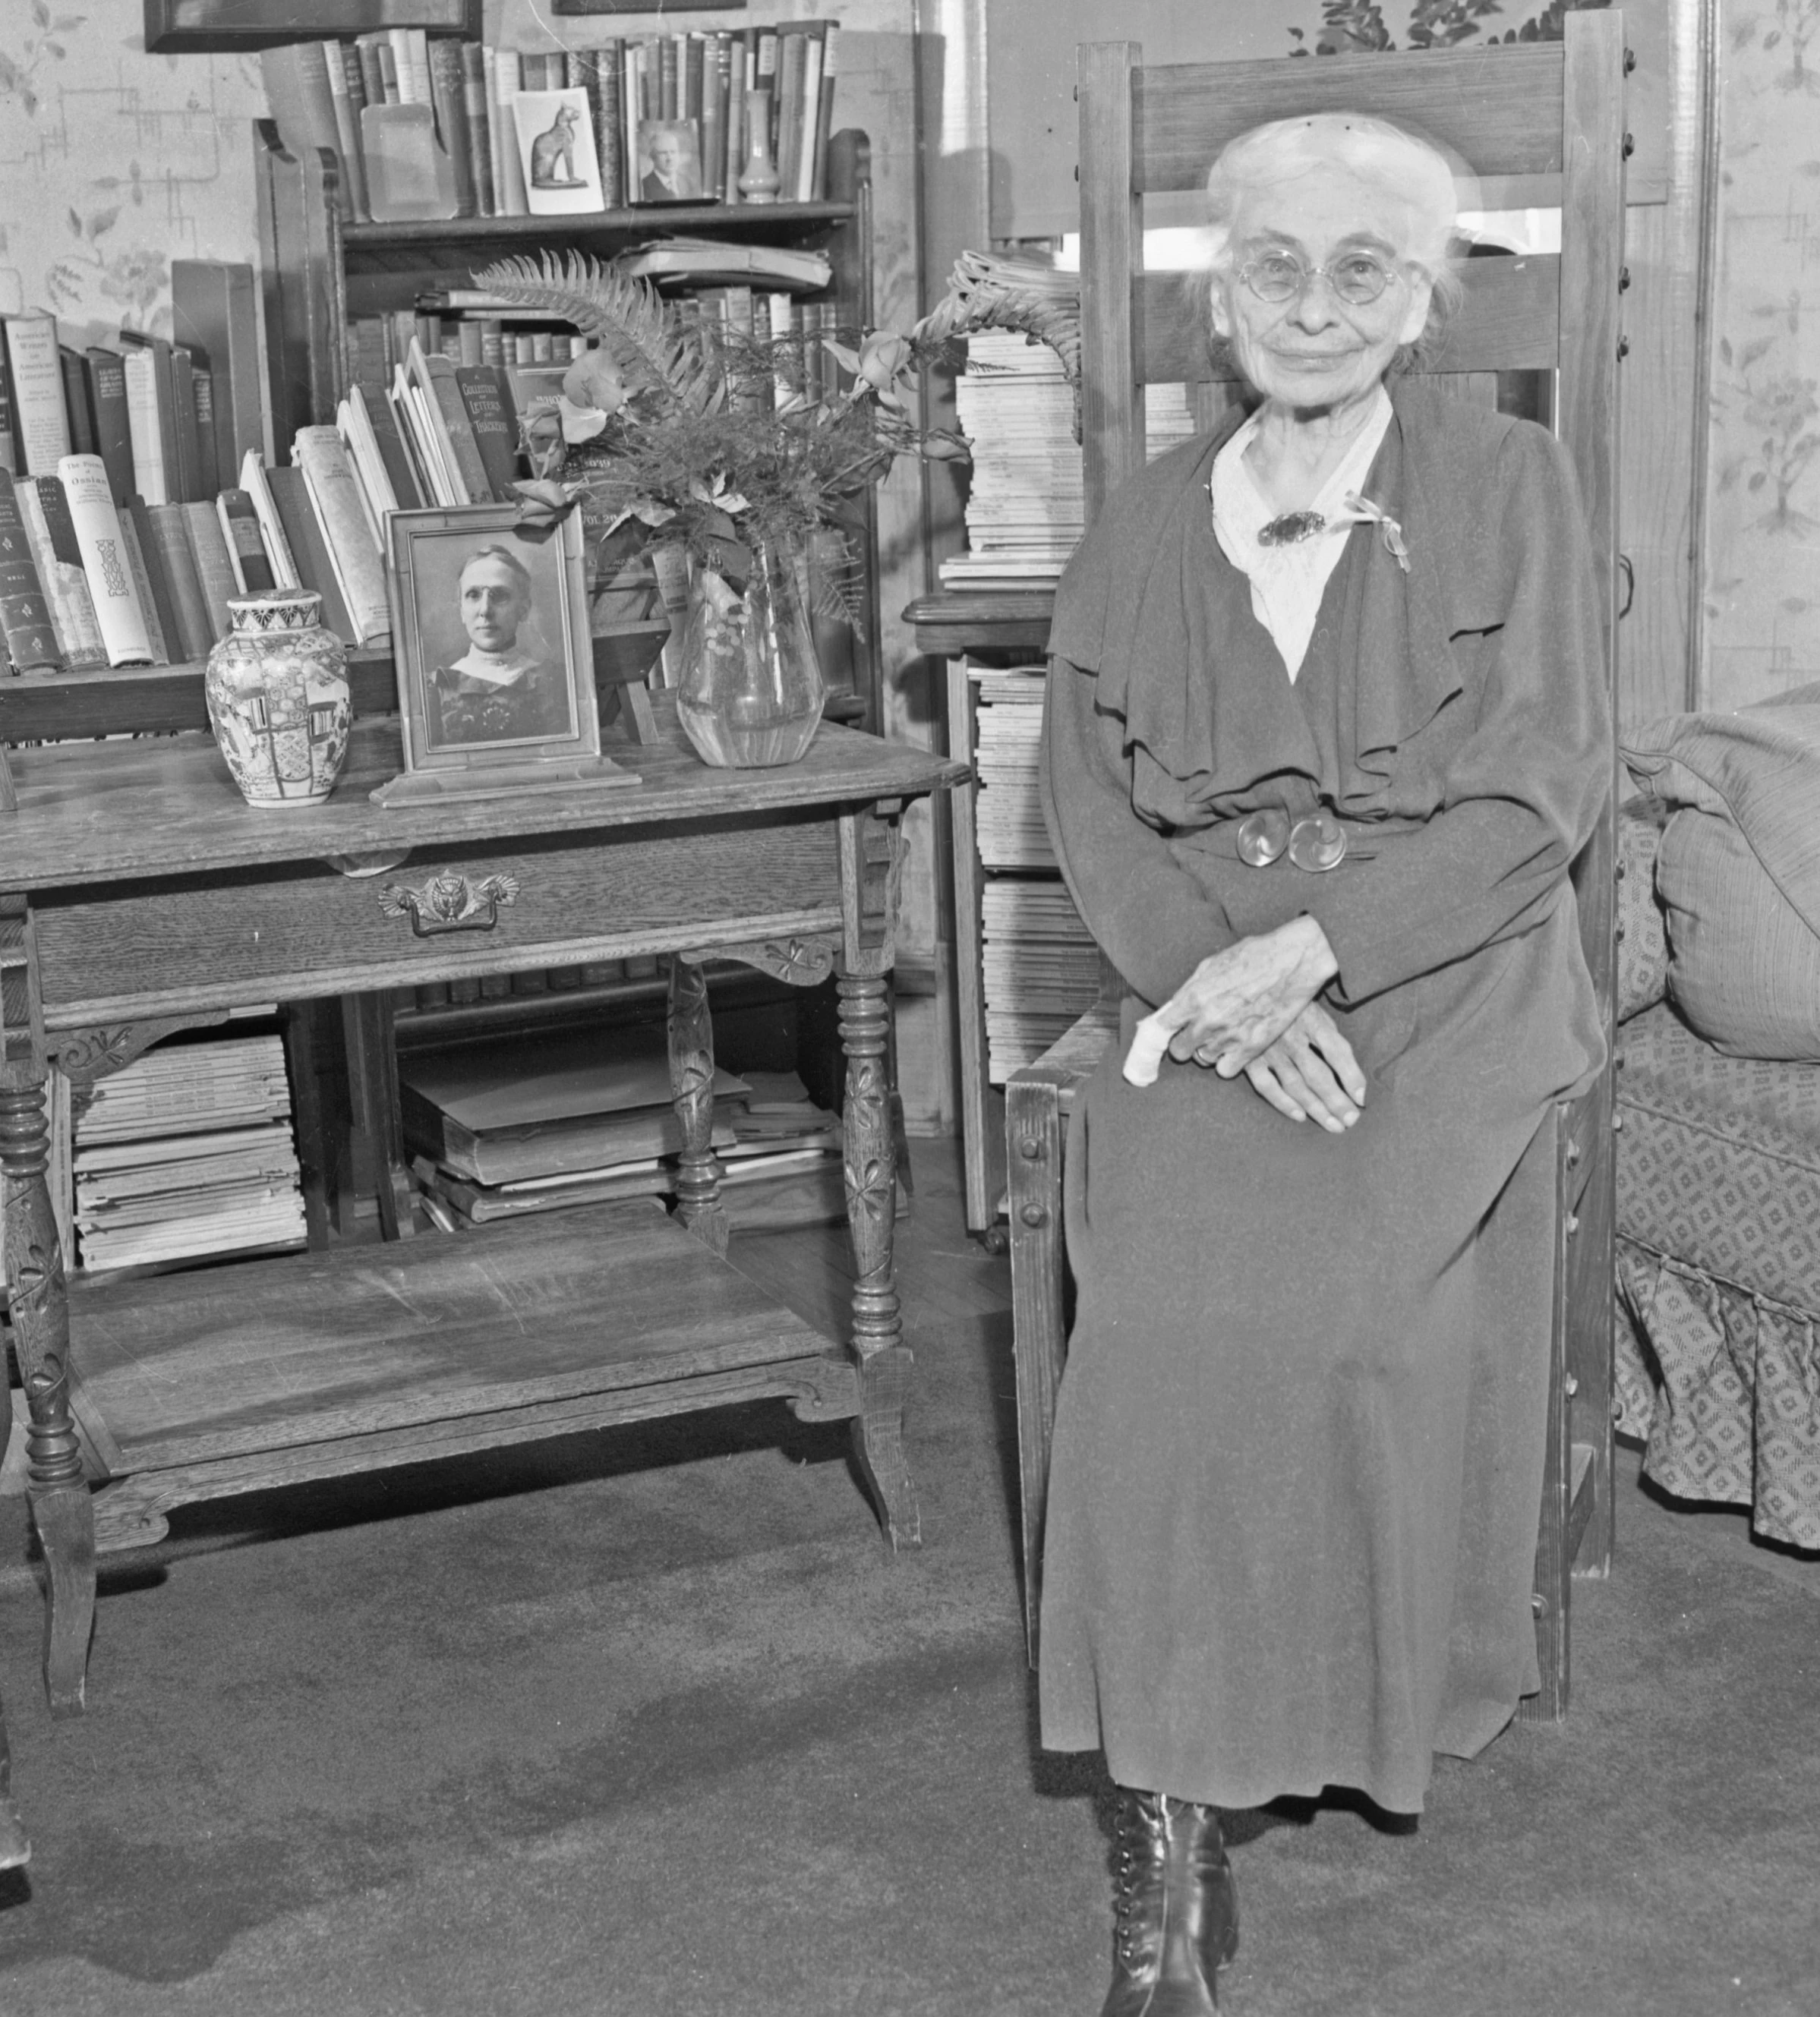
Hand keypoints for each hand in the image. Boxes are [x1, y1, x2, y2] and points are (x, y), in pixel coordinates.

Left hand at [1158, 916, 1339, 1074]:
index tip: (1168, 1032)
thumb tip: (1175, 1007)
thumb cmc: (1253, 956)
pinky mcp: (1251, 1048)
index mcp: (1194, 997)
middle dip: (1185, 1043)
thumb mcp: (1213, 964)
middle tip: (1197, 1035)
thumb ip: (1190, 989)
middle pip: (1179, 1050)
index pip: (1161, 1027)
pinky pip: (1225, 1071)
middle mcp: (1207, 1020)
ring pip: (1203, 1059)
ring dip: (1209, 1050)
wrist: (1293, 961)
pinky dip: (1228, 1063)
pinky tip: (1236, 1048)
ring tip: (1224, 1035)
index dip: (1163, 1031)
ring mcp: (1229, 1037)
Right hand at [1234, 1000, 1365, 1131]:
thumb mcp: (1309, 1002)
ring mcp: (1268, 1049)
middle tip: (1351, 1121)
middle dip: (1337, 1101)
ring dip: (1317, 1109)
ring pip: (1296, 1086)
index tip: (1361, 1097)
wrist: (1241, 989)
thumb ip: (1325, 1030)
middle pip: (1318, 1076)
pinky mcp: (1248, 1058)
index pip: (1336, 1051)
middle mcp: (1290, 1036)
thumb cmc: (1285, 998)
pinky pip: (1266, 1086)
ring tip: (1334, 1126)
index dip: (1351, 1076)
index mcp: (1310, 1019)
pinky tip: (1299, 1116)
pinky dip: (1282, 1103)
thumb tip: (1345, 1062)